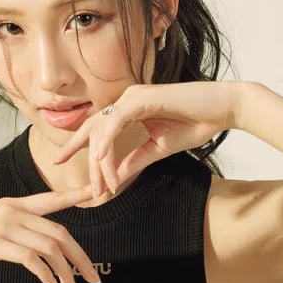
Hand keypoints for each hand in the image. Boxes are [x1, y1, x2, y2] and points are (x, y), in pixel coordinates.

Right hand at [0, 182, 103, 282]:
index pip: (51, 199)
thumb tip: (34, 246)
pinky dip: (46, 274)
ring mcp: (2, 226)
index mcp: (12, 204)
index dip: (75, 196)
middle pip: (59, 233)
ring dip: (66, 272)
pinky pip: (30, 259)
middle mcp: (11, 211)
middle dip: (80, 258)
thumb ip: (11, 228)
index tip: (96, 193)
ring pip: (49, 248)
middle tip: (93, 278)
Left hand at [50, 81, 247, 195]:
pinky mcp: (142, 98)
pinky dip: (107, 142)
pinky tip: (102, 159)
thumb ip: (135, 160)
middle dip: (82, 156)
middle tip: (76, 179)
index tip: (60, 161)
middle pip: (93, 130)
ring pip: (103, 130)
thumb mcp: (159, 149)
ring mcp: (133, 97)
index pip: (97, 129)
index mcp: (129, 109)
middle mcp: (126, 100)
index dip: (77, 145)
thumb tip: (114, 177)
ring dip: (100, 160)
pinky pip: (116, 122)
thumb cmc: (196, 123)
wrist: (223, 109)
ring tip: (101, 185)